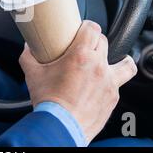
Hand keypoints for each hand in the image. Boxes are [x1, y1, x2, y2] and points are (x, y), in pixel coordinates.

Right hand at [19, 20, 137, 143]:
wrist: (61, 127)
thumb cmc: (49, 102)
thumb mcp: (33, 75)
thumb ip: (28, 56)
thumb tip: (28, 47)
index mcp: (81, 56)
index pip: (93, 28)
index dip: (87, 25)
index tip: (82, 28)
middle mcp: (98, 66)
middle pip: (104, 41)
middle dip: (94, 41)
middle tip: (83, 46)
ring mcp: (109, 82)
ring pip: (125, 62)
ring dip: (119, 59)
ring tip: (111, 60)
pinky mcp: (113, 97)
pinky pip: (120, 83)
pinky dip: (114, 80)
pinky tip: (106, 82)